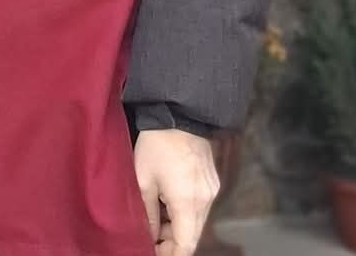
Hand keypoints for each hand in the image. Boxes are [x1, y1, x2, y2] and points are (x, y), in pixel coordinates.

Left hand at [135, 128, 219, 255]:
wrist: (180, 114)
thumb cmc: (157, 145)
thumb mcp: (143, 181)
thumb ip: (147, 213)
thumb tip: (149, 236)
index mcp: (188, 203)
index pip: (186, 245)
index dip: (170, 255)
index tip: (154, 253)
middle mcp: (206, 200)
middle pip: (192, 235)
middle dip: (171, 242)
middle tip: (149, 240)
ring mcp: (212, 190)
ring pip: (195, 222)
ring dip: (176, 227)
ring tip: (153, 220)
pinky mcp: (211, 181)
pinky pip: (199, 207)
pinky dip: (183, 212)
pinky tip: (165, 204)